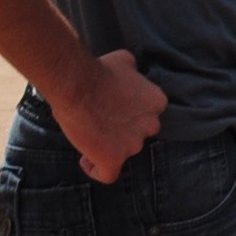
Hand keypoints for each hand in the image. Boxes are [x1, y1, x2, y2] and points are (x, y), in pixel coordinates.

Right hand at [50, 50, 166, 182]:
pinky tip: (86, 159)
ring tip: (88, 135)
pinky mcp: (113, 159)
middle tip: (100, 122)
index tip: (113, 110)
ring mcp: (133, 144)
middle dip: (121, 131)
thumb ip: (134, 72)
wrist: (78, 85)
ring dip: (108, 147)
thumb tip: (131, 71)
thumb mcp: (125, 61)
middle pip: (138, 134)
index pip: (147, 114)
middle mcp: (151, 125)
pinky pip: (108, 174)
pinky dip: (97, 169)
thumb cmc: (99, 70)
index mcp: (158, 102)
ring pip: (123, 152)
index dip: (129, 113)